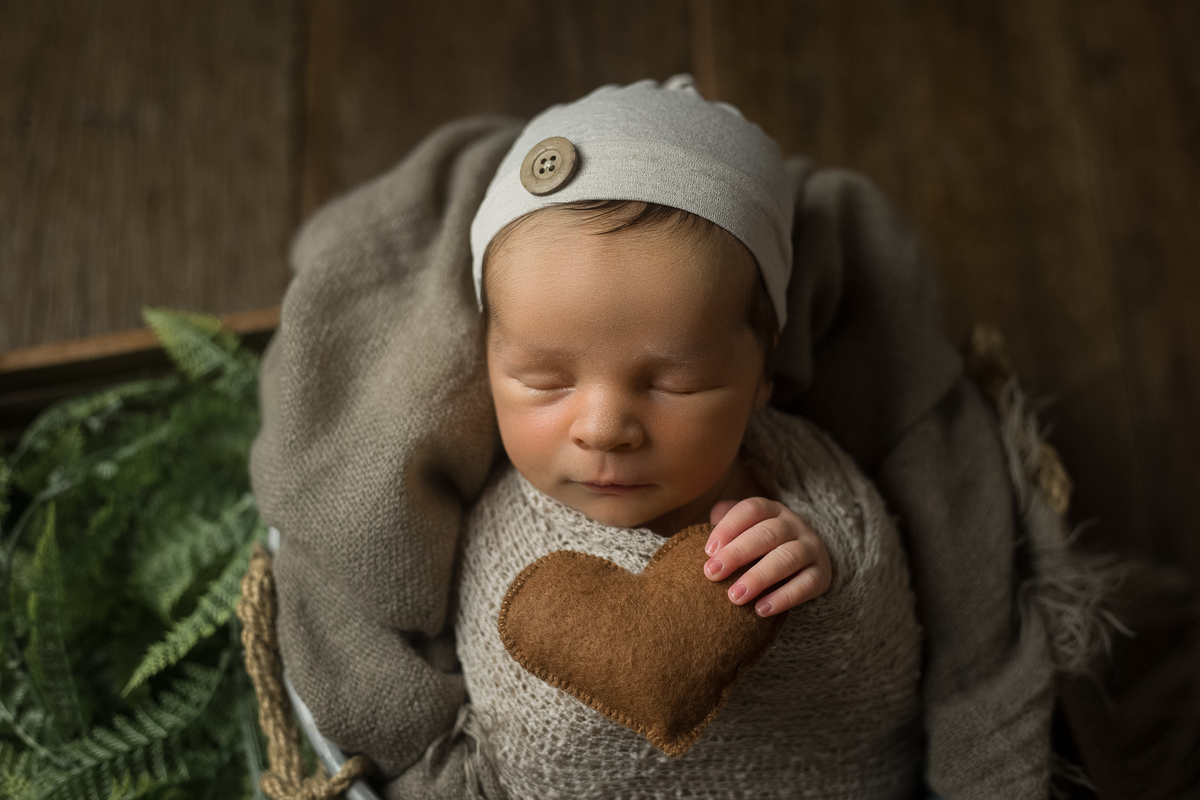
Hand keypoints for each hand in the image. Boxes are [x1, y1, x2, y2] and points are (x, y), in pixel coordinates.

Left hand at [702, 498, 830, 616]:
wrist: (806, 564)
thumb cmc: (763, 548)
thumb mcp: (747, 532)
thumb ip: (727, 529)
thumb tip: (706, 528)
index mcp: (772, 510)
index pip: (751, 510)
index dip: (728, 527)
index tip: (707, 551)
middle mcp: (794, 524)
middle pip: (767, 534)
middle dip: (737, 554)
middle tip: (712, 574)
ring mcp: (811, 548)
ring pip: (788, 558)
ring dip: (759, 577)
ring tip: (735, 597)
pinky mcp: (822, 574)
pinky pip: (805, 585)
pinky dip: (783, 598)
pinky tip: (760, 610)